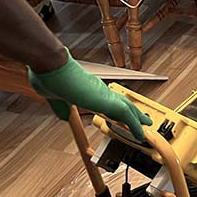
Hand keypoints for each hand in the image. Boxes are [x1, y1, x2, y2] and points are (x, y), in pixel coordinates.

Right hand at [29, 50, 151, 140]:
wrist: (49, 62)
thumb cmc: (49, 74)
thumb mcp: (54, 97)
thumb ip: (61, 107)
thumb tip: (64, 116)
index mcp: (88, 90)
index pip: (108, 102)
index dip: (117, 111)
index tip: (123, 118)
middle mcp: (99, 90)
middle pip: (122, 104)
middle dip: (134, 113)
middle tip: (144, 120)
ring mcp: (104, 94)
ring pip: (127, 108)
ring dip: (138, 118)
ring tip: (147, 126)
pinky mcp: (105, 99)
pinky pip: (126, 115)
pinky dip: (134, 125)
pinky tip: (140, 133)